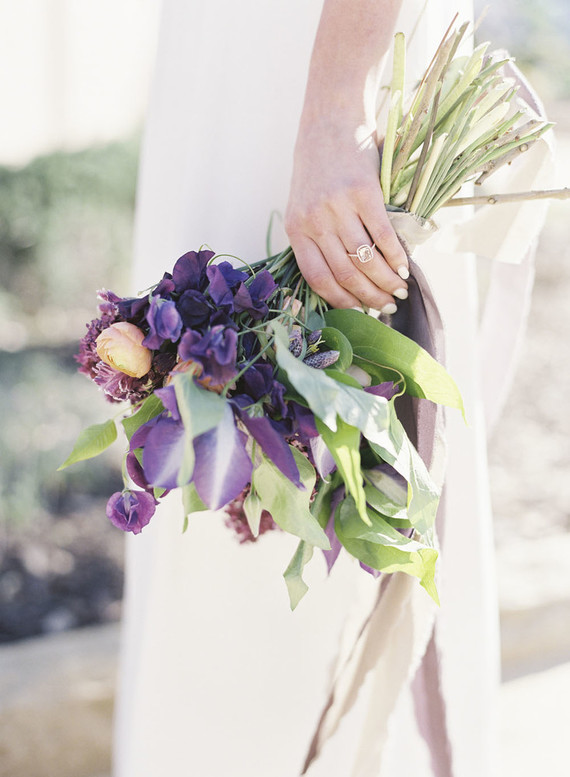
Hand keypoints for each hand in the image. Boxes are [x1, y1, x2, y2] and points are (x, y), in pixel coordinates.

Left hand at [285, 121, 408, 311]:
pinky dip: (396, 256)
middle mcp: (315, 221)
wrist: (330, 121)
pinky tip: (404, 267)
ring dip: (386, 282)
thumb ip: (317, 238)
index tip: (360, 310)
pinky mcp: (364, 192)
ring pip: (365, 259)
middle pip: (345, 274)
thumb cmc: (318, 168)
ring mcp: (339, 207)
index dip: (342, 301)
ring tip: (400, 291)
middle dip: (370, 297)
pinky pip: (383, 235)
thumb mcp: (304, 205)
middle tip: (388, 306)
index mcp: (296, 229)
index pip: (318, 279)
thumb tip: (347, 281)